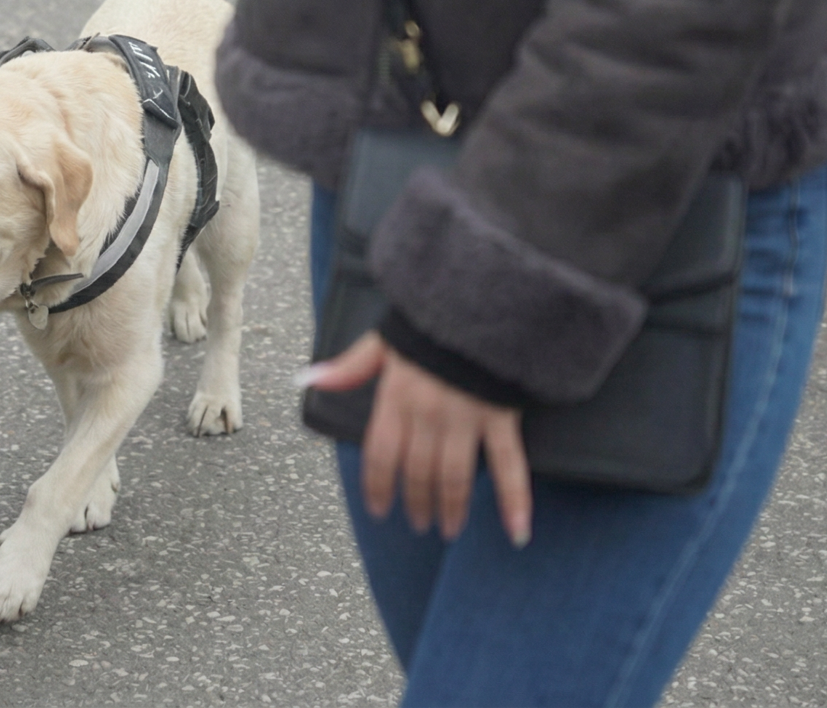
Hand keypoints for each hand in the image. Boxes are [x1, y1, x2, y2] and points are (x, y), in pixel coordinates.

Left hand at [302, 332, 532, 546]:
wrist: (483, 296)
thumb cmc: (431, 319)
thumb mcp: (384, 339)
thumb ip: (350, 367)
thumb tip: (309, 380)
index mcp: (397, 397)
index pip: (380, 455)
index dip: (378, 487)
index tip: (380, 510)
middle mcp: (428, 414)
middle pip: (417, 472)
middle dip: (416, 502)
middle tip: (419, 524)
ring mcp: (466, 418)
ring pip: (454, 477)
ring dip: (451, 509)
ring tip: (449, 530)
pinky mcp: (501, 417)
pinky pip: (509, 465)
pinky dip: (515, 500)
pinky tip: (517, 530)